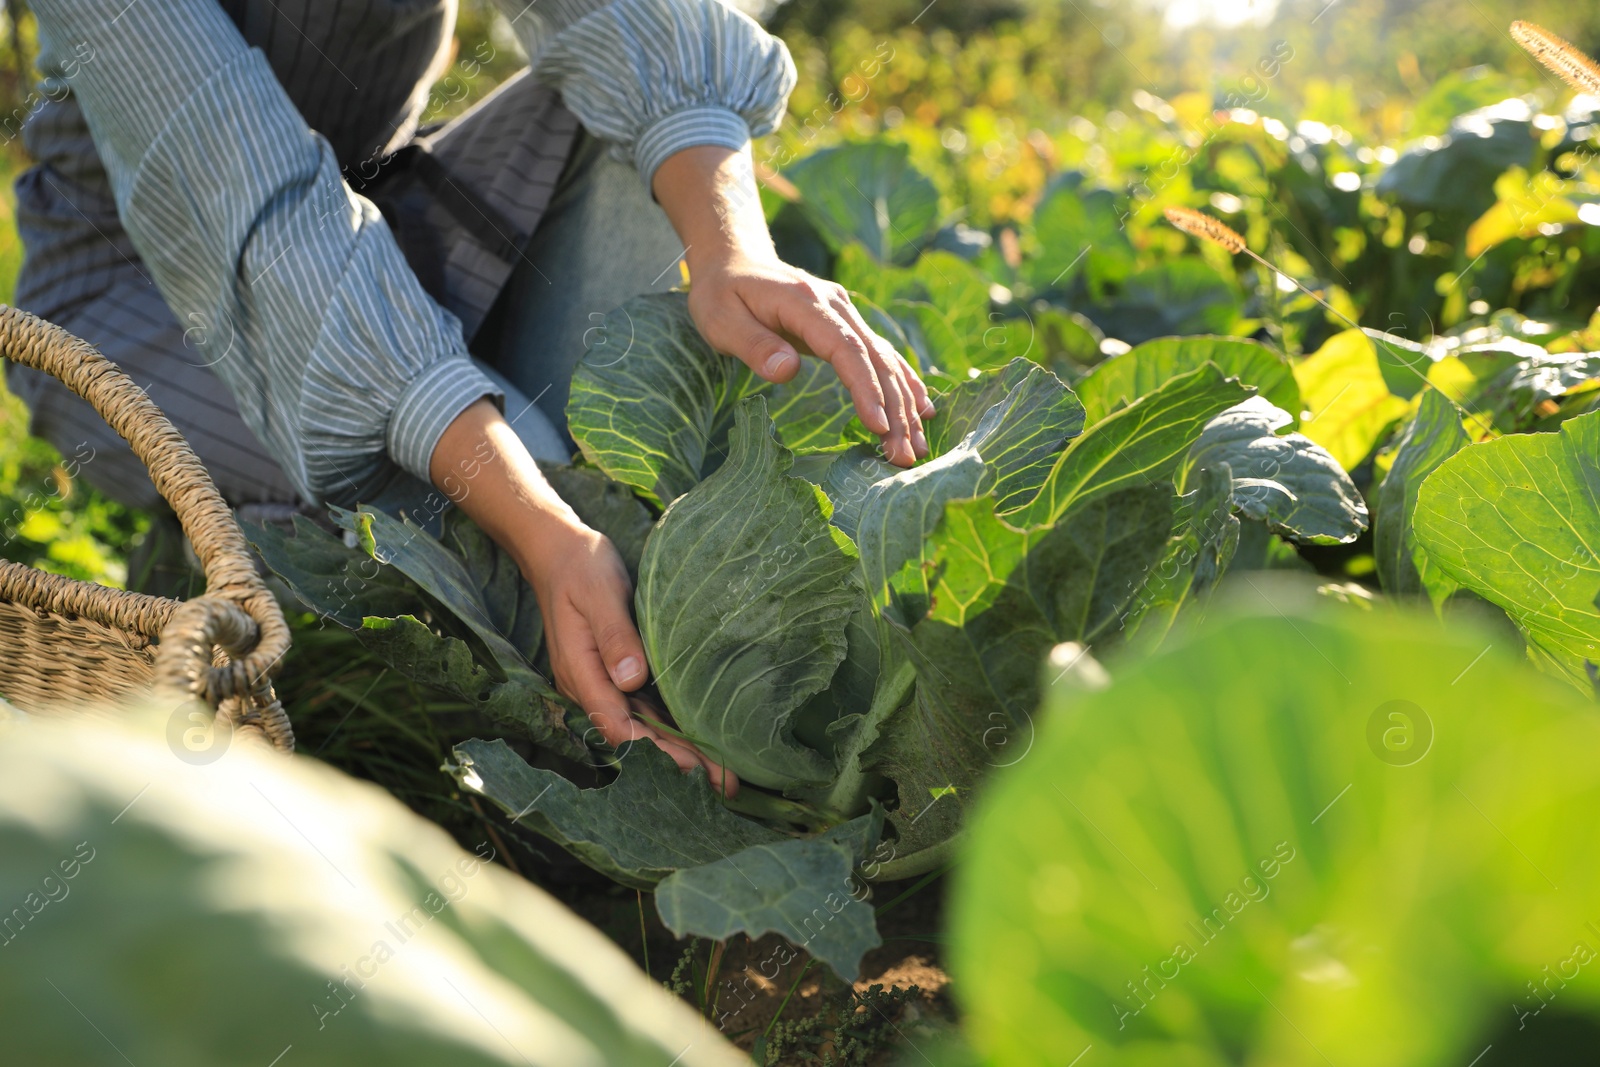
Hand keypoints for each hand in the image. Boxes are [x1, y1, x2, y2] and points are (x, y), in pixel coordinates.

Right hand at [522, 521, 738, 794]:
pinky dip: (675, 727)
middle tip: (726, 786)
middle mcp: (591, 687)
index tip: (692, 768)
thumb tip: (631, 679)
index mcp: (580, 673)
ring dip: (681, 751)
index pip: (618, 725)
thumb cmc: (581, 568)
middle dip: (679, 763)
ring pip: (645, 727)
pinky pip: (647, 709)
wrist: (560, 552)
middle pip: (636, 736)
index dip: (656, 750)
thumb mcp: (599, 594)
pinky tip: (705, 741)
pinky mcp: (617, 674)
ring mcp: (604, 683)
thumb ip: (615, 636)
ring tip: (725, 774)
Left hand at [687, 250, 933, 465]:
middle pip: (875, 358)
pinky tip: (922, 410)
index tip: (879, 426)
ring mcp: (845, 312)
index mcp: (805, 302)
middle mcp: (835, 304)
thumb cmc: (720, 293)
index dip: (866, 388)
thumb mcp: (720, 319)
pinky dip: (903, 383)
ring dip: (905, 404)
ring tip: (918, 447)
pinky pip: (880, 355)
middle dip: (895, 409)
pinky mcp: (846, 322)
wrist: (733, 258)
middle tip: (905, 455)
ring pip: (885, 359)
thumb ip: (754, 345)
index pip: (846, 348)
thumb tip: (787, 371)